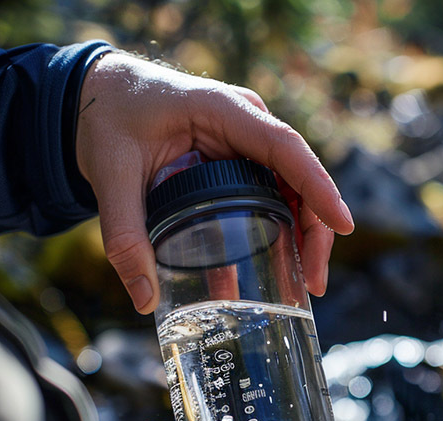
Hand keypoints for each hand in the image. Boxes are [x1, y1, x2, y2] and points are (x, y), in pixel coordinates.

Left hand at [75, 51, 353, 313]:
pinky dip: (277, 234)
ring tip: (303, 286)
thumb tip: (144, 300)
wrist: (98, 98)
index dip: (318, 187)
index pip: (284, 148)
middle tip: (315, 283)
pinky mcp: (237, 162)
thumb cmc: (107, 120)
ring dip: (301, 238)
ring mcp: (244, 143)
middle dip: (314, 231)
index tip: (344, 226)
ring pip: (289, 191)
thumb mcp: (109, 174)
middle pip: (298, 177)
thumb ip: (123, 236)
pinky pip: (268, 197)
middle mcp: (244, 124)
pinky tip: (271, 274)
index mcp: (221, 110)